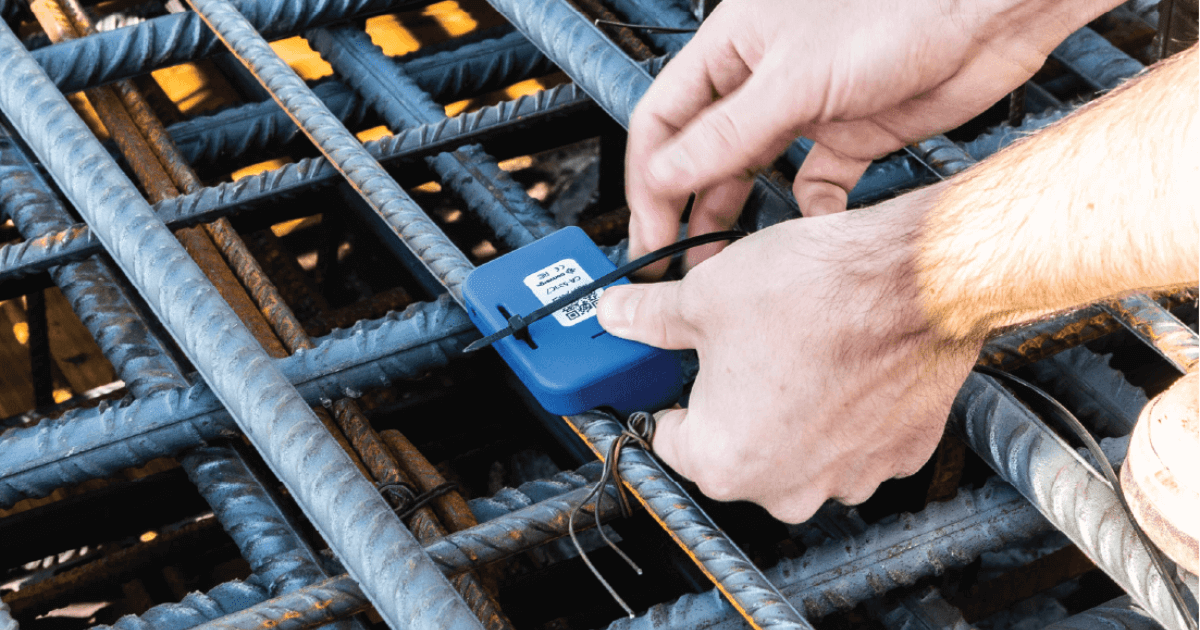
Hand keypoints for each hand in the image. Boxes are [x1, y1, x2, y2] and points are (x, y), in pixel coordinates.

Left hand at [598, 187, 981, 521]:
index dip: (671, 399)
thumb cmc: (816, 292)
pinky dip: (844, 413)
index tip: (680, 378)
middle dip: (733, 407)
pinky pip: (853, 443)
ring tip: (795, 352)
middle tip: (741, 353)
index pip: (670, 442)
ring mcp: (849, 476)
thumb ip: (649, 318)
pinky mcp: (900, 455)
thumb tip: (618, 315)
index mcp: (724, 461)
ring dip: (790, 413)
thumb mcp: (704, 296)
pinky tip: (842, 367)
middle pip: (736, 453)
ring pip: (797, 452)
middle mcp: (787, 487)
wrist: (914, 277)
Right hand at [625, 0, 1115, 272]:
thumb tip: (664, 175)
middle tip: (674, 259)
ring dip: (736, 215)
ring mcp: (807, 109)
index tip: (649, 230)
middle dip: (685, 205)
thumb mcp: (794, 79)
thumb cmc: (900, 9)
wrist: (990, 16)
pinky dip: (809, 213)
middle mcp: (763, 79)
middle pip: (702, 152)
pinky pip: (815, 184)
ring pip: (752, 171)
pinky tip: (807, 232)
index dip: (649, 177)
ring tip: (723, 262)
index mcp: (733, 48)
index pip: (665, 120)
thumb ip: (726, 133)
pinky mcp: (852, 134)